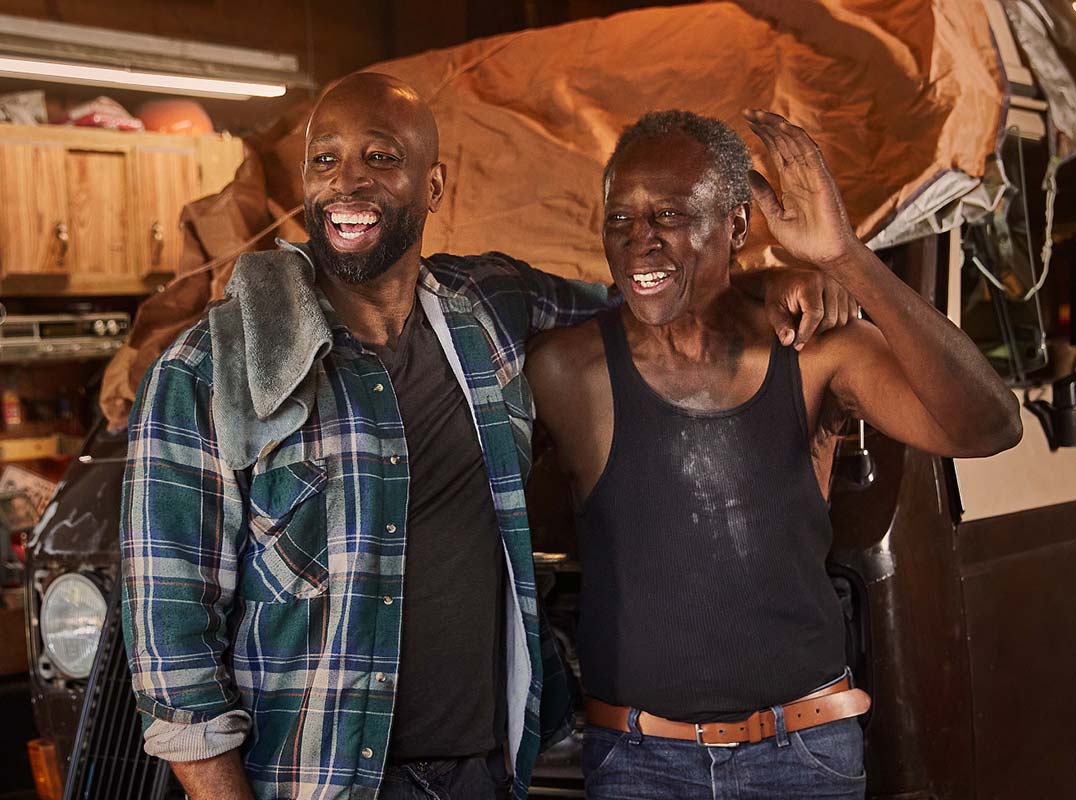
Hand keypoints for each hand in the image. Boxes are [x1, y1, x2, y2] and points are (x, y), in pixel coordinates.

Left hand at [743, 109, 861, 267]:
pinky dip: (795, 137)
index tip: (746, 121)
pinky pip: (809, 152)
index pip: (777, 150)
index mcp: (792, 181)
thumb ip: (764, 195)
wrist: (825, 255)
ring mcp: (813, 174)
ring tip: (757, 114)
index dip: (763, 135)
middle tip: (747, 111)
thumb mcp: (775, 217)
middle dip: (766, 125)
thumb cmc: (805, 241)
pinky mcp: (822, 178)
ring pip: (795, 142)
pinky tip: (780, 125)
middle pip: (783, 142)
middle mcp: (802, 173)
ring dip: (777, 125)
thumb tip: (750, 172)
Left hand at [761, 267, 857, 349]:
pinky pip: (851, 315)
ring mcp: (841, 286)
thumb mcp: (773, 310)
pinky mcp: (848, 291)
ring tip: (810, 324)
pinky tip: (822, 321)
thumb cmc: (778, 296)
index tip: (797, 345)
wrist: (785, 279)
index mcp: (810, 282)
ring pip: (842, 320)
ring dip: (827, 328)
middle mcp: (829, 281)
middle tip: (801, 331)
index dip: (806, 333)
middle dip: (815, 331)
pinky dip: (838, 323)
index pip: (815, 314)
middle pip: (831, 319)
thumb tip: (789, 341)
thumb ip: (780, 325)